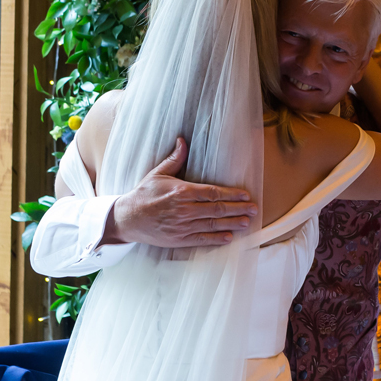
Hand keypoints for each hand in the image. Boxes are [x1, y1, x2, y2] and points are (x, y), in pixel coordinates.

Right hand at [106, 137, 258, 247]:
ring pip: (212, 224)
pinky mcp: (179, 239)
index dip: (231, 194)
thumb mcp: (158, 173)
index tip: (245, 194)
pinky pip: (201, 239)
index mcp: (181, 191)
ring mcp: (182, 226)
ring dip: (232, 223)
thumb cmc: (143, 194)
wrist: (126, 218)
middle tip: (254, 208)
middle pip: (217, 209)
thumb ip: (175, 159)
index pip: (212, 192)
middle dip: (238, 208)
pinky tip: (229, 237)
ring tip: (247, 222)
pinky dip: (216, 239)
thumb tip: (182, 140)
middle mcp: (184, 209)